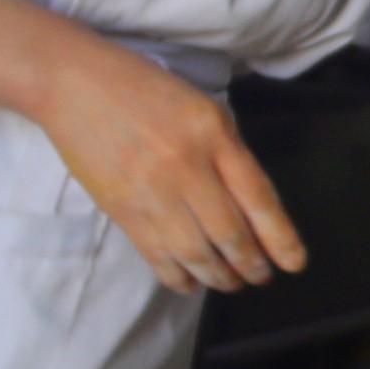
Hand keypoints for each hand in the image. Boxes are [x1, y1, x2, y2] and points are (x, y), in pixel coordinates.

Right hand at [37, 35, 306, 294]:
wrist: (74, 86)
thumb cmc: (144, 89)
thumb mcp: (202, 108)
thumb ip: (228, 152)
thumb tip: (251, 205)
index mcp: (212, 135)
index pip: (258, 198)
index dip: (280, 238)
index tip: (295, 263)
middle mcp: (186, 167)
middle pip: (231, 234)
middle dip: (252, 265)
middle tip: (260, 277)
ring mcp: (152, 192)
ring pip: (197, 254)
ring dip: (220, 277)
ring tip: (231, 282)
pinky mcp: (123, 211)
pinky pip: (158, 256)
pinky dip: (180, 277)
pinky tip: (192, 282)